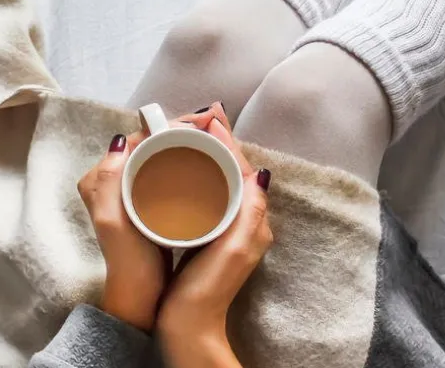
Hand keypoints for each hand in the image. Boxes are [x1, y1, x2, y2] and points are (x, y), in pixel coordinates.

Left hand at [77, 106, 234, 330]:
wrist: (138, 299)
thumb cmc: (128, 262)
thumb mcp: (112, 220)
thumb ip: (108, 181)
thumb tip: (122, 140)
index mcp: (100, 179)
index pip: (136, 137)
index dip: (168, 125)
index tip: (200, 123)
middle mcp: (111, 181)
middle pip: (149, 143)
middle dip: (180, 131)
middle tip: (213, 128)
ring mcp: (130, 193)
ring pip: (159, 156)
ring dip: (184, 145)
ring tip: (213, 142)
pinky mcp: (146, 205)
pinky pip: (165, 172)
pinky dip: (183, 163)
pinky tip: (204, 165)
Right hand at [157, 104, 272, 366]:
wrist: (191, 327)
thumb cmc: (207, 290)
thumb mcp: (232, 248)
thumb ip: (248, 212)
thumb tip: (259, 173)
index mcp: (252, 220)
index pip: (242, 167)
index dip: (227, 140)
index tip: (210, 117)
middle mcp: (246, 222)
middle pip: (234, 170)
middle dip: (219, 142)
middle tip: (201, 117)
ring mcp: (230, 229)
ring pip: (222, 180)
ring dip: (210, 156)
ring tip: (191, 135)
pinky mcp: (213, 237)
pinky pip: (212, 195)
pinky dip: (201, 175)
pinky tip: (185, 170)